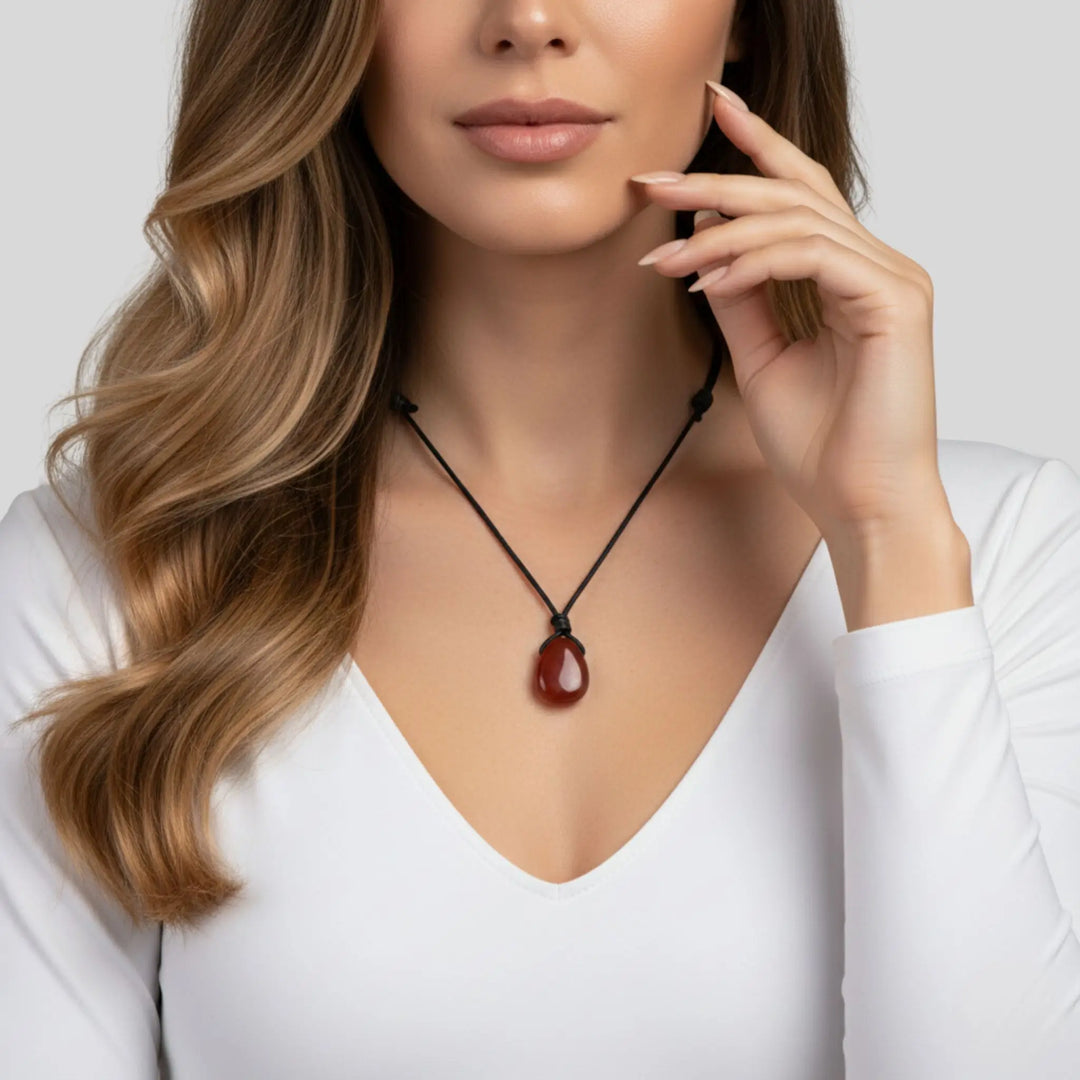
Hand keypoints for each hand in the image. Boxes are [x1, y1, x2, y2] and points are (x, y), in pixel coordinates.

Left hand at [631, 82, 946, 536]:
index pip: (801, 195)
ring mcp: (893, 279)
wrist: (860, 506)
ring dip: (719, 232)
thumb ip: (742, 296)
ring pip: (797, 220)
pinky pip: (812, 256)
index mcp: (853, 275)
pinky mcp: (895, 300)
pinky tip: (709, 279)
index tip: (703, 117)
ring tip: (663, 258)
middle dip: (718, 178)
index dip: (753, 149)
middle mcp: (879, 265)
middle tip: (651, 178)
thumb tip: (708, 237)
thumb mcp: (762, 358)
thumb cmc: (820, 445)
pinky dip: (753, 261)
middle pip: (796, 191)